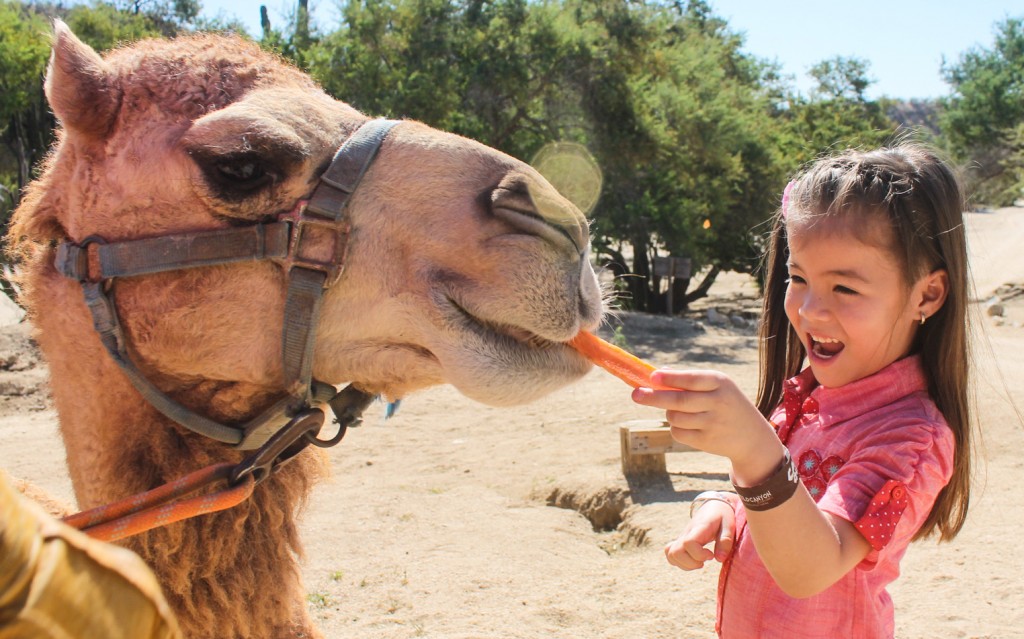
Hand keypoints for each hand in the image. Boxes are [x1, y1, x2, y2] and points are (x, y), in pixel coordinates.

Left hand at [631, 369, 783, 482]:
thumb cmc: (726, 403)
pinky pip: (678, 432)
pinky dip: (675, 427)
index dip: (670, 379)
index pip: (691, 379)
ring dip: (669, 413)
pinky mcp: (706, 441)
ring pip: (675, 417)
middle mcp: (717, 402)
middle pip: (678, 401)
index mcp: (720, 383)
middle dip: (653, 397)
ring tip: (679, 410)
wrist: (752, 436)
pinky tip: (687, 424)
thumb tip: (657, 373)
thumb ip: (689, 379)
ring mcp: (712, 424)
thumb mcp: (717, 386)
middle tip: (635, 394)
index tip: (652, 377)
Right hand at [664, 499, 734, 569]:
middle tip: (705, 561)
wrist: (713, 506)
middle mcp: (686, 533)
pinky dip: (680, 562)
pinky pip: (671, 554)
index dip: (699, 555)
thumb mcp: (729, 525)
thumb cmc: (722, 516)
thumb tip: (719, 559)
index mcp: (699, 528)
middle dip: (690, 563)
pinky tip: (693, 560)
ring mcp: (681, 537)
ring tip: (700, 562)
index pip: (688, 543)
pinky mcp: (680, 541)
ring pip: (671, 555)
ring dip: (685, 565)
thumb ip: (726, 541)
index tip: (711, 555)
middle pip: (675, 552)